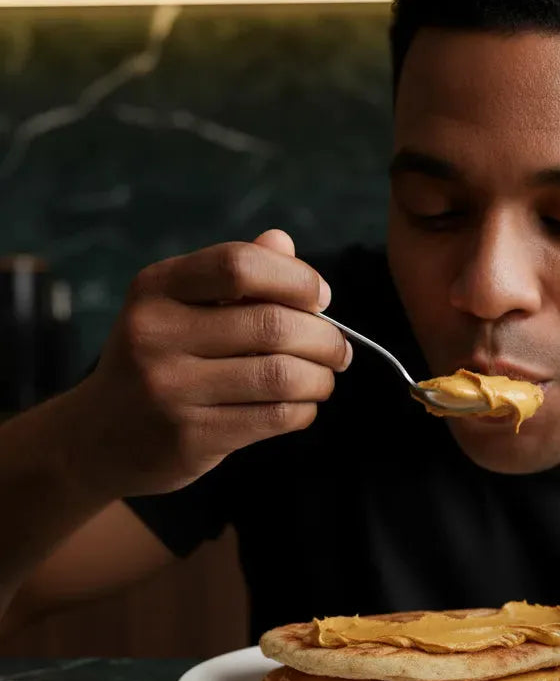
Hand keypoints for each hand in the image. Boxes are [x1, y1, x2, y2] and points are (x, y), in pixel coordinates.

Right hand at [72, 229, 351, 496]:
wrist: (98, 437)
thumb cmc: (159, 358)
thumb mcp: (179, 305)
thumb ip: (233, 274)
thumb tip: (283, 242)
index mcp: (157, 288)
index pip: (240, 265)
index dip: (297, 279)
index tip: (321, 298)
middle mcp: (156, 333)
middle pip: (273, 325)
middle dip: (325, 338)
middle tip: (339, 350)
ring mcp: (170, 389)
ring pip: (281, 376)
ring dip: (321, 378)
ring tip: (324, 378)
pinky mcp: (190, 437)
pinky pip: (274, 417)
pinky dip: (304, 410)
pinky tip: (303, 405)